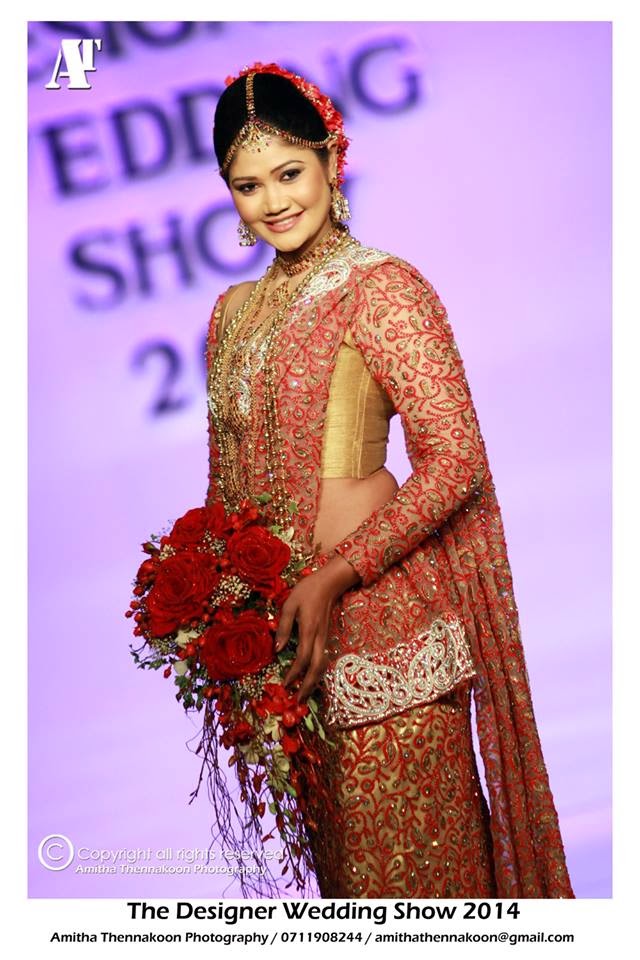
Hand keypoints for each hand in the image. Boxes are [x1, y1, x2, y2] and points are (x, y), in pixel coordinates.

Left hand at [274, 555, 359, 700]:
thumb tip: (277, 650)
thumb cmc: (307, 591)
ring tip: (304, 694)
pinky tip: (310, 677)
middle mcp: (319, 637)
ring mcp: (325, 638)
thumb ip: (283, 628)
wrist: (329, 583)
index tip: (284, 684)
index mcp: (309, 630)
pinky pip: (324, 659)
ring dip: (314, 681)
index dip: (294, 673)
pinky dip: (317, 672)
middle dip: (308, 686)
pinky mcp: (326, 637)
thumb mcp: (289, 605)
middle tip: (298, 700)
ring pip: (323, 665)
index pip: (303, 658)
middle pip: (317, 668)